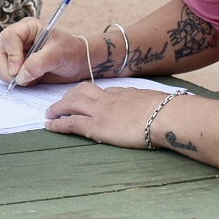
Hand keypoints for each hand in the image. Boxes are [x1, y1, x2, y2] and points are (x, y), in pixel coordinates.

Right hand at [0, 19, 92, 86]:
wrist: (78, 63)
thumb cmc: (71, 52)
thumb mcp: (58, 54)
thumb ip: (39, 63)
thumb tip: (20, 76)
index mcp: (27, 28)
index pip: (9, 37)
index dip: (11, 55)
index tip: (17, 71)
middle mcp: (18, 39)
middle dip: (5, 69)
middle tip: (19, 82)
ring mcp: (15, 53)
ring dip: (7, 76)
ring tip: (28, 81)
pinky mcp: (16, 67)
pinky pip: (3, 74)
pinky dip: (11, 81)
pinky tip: (28, 82)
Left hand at [44, 83, 177, 148]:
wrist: (166, 115)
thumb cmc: (168, 111)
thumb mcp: (155, 101)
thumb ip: (146, 103)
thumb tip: (149, 106)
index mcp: (124, 93)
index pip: (101, 92)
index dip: (89, 95)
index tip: (83, 99)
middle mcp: (109, 98)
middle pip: (82, 91)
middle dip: (68, 97)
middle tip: (59, 103)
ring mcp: (101, 110)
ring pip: (71, 103)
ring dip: (58, 107)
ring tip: (50, 113)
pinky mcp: (97, 126)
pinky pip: (71, 122)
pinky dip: (58, 124)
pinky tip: (49, 126)